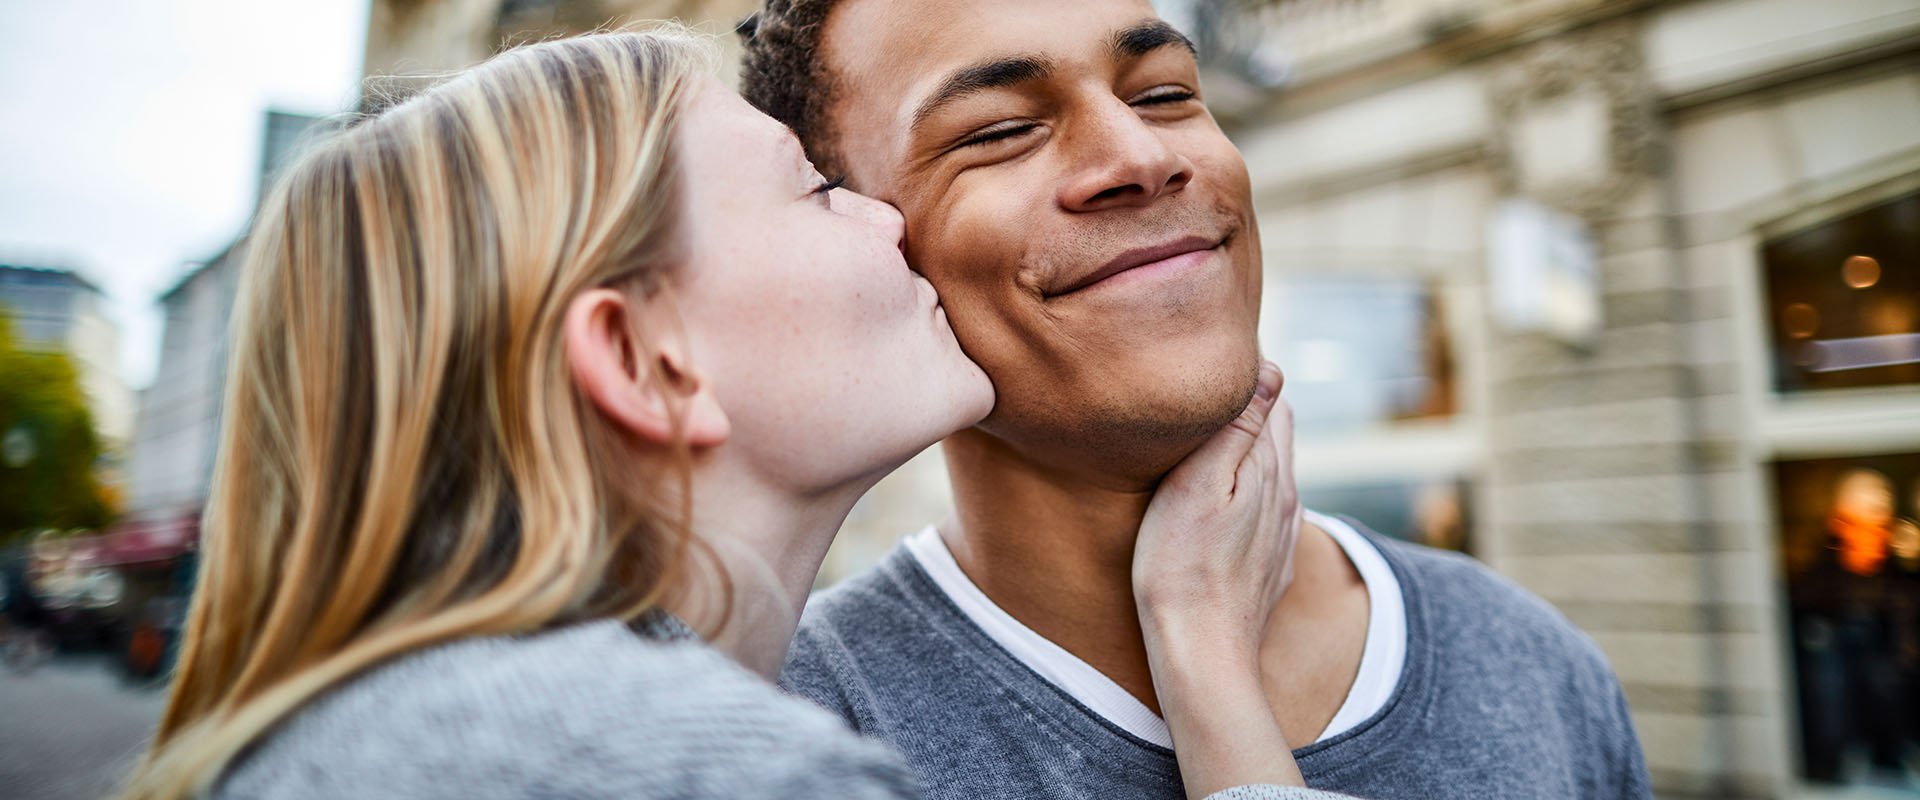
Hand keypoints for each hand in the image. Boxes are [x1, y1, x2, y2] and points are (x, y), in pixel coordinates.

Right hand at [1131, 360, 1306, 797]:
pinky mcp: (1268, 565)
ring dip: (1247, 451)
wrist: (1201, 656)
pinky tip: (1220, 500)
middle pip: (1276, 432)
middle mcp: (1287, 499)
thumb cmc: (1181, 569)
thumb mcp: (1199, 485)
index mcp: (1272, 472)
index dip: (1244, 374)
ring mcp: (1281, 535)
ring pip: (1271, 473)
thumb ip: (1237, 428)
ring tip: (1207, 438)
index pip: (1272, 398)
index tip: (1206, 363)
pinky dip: (1245, 491)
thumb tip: (1270, 367)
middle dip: (1249, 406)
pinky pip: (1263, 512)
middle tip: (1203, 392)